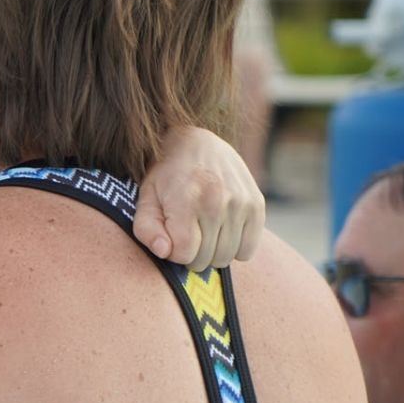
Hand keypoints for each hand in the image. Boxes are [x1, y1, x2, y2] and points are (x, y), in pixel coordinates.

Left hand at [135, 125, 265, 271]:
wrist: (197, 144)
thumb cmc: (167, 177)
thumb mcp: (146, 199)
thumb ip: (147, 229)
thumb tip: (164, 251)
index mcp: (187, 200)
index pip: (184, 254)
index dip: (174, 251)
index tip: (172, 236)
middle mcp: (217, 200)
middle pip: (205, 259)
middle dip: (192, 253)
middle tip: (187, 232)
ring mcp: (241, 203)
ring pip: (226, 257)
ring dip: (212, 252)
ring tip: (204, 230)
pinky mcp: (257, 205)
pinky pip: (247, 250)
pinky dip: (234, 248)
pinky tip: (223, 231)